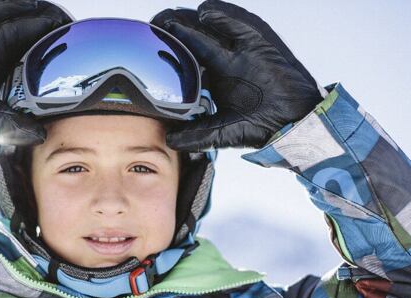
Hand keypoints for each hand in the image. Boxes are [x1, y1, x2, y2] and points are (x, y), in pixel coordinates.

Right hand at [0, 0, 72, 140]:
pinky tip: (28, 6)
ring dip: (27, 12)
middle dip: (39, 24)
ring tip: (49, 11)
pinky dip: (7, 7)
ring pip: (4, 15)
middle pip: (18, 28)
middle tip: (62, 22)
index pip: (23, 48)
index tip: (62, 39)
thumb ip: (18, 127)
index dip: (41, 42)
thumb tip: (42, 136)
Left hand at [150, 0, 324, 150]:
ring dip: (193, 22)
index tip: (149, 45)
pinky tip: (205, 13)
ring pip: (215, 30)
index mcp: (216, 78)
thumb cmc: (260, 126)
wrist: (293, 124)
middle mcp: (227, 62)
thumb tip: (169, 140)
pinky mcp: (262, 45)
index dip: (170, 51)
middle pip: (197, 39)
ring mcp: (243, 52)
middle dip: (176, 30)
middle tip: (154, 23)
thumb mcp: (221, 132)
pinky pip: (242, 26)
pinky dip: (225, 18)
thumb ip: (196, 135)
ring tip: (171, 17)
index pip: (188, 59)